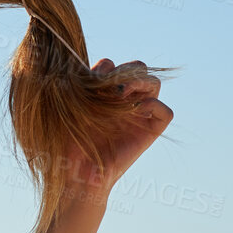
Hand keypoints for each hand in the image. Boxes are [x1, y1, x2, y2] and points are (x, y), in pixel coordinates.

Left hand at [57, 58, 173, 200]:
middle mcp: (123, 101)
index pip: (113, 65)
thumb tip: (87, 63)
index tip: (92, 79)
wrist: (75, 170)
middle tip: (112, 84)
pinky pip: (166, 112)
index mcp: (103, 93)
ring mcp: (138, 115)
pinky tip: (134, 111)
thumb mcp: (70, 105)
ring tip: (122, 92)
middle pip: (138, 68)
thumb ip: (81, 82)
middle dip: (126, 69)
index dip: (105, 66)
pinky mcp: (149, 133)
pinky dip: (154, 106)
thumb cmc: (66, 139)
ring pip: (154, 83)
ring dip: (140, 81)